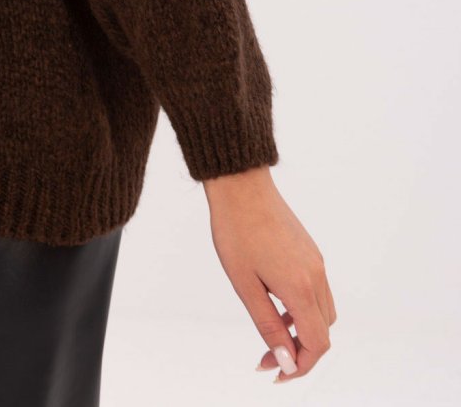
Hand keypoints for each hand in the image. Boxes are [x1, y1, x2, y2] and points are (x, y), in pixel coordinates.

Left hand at [203, 166, 335, 382]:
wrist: (240, 185)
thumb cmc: (236, 232)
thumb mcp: (245, 285)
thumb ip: (269, 326)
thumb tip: (286, 363)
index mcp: (301, 288)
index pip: (317, 344)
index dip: (300, 367)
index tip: (275, 375)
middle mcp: (317, 276)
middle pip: (324, 331)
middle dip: (299, 353)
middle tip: (266, 358)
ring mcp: (316, 261)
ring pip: (323, 312)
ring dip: (302, 331)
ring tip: (270, 333)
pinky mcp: (310, 251)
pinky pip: (317, 291)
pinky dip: (303, 308)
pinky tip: (276, 303)